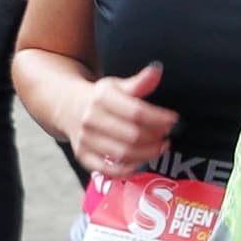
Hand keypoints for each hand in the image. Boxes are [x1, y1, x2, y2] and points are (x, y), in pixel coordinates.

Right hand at [68, 64, 178, 179]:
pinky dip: (127, 169)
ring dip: (147, 153)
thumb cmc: (99, 97)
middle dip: (156, 138)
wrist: (66, 106)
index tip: (173, 120)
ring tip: (159, 147)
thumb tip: (157, 70)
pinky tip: (141, 162)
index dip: (159, 118)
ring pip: (123, 153)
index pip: (136, 112)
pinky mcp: (82, 155)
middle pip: (133, 135)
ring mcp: (85, 139)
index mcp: (100, 98)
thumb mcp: (117, 86)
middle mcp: (90, 119)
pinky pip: (107, 169)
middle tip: (167, 136)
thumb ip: (139, 83)